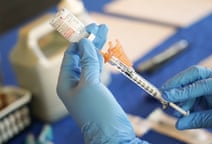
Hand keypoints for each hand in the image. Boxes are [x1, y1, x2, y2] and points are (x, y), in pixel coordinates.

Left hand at [56, 23, 147, 143]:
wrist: (112, 135)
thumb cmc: (98, 113)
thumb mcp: (90, 84)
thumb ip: (87, 62)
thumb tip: (84, 42)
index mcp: (66, 83)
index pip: (71, 56)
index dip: (80, 41)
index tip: (90, 28)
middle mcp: (74, 84)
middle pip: (81, 57)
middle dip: (90, 42)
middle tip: (99, 27)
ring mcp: (87, 87)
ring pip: (90, 63)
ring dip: (97, 48)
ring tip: (104, 33)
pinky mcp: (98, 91)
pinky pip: (97, 71)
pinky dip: (101, 60)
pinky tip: (104, 51)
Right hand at [161, 65, 211, 141]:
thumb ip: (200, 120)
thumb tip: (178, 124)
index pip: (202, 84)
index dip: (183, 90)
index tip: (167, 96)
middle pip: (193, 77)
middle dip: (177, 85)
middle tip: (163, 93)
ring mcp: (211, 88)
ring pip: (190, 87)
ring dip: (179, 98)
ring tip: (171, 107)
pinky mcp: (206, 97)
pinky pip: (191, 97)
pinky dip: (183, 104)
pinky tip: (179, 111)